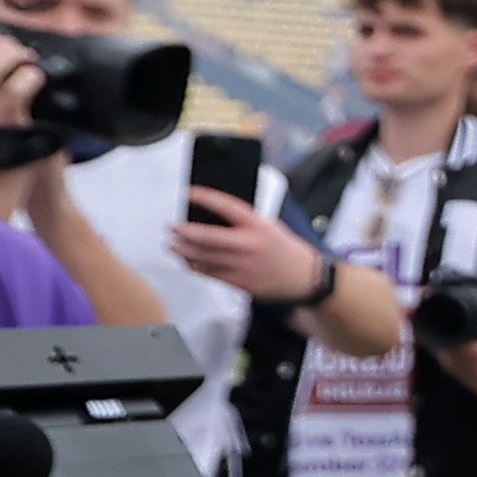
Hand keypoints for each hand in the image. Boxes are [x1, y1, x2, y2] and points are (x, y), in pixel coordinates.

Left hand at [174, 196, 337, 304]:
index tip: (189, 193)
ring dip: (185, 251)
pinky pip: (211, 274)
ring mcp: (243, 266)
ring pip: (204, 258)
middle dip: (185, 232)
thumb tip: (211, 218)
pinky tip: (188, 262)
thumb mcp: (269, 227)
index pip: (226, 206)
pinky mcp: (240, 283)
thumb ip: (243, 223)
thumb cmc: (286, 250)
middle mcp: (249, 245)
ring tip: (173, 246)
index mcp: (258, 225)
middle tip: (172, 227)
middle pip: (208, 237)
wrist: (304, 278)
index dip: (205, 198)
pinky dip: (196, 267)